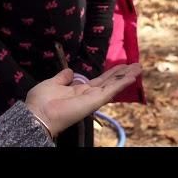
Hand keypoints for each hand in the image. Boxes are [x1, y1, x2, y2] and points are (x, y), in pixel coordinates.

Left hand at [24, 63, 141, 136]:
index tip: (121, 65)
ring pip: (113, 85)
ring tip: (138, 67)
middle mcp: (88, 94)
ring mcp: (93, 98)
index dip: (110, 73)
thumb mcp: (52, 83)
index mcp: (78, 90)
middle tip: (135, 65)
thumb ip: (62, 77)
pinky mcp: (95, 101)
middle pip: (109, 82)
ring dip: (126, 76)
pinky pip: (111, 91)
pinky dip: (122, 83)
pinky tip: (132, 76)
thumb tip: (70, 71)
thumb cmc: (42, 100)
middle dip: (122, 73)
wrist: (38, 113)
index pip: (99, 80)